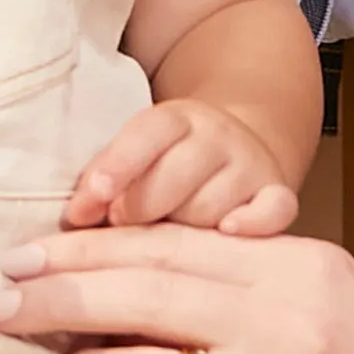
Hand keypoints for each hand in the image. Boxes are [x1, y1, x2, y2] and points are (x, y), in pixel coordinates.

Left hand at [67, 98, 299, 236]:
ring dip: (184, 229)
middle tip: (122, 226)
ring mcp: (250, 164)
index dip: (116, 166)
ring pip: (211, 206)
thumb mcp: (133, 160)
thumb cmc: (164, 169)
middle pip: (176, 177)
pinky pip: (274, 209)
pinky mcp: (278, 193)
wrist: (234, 152)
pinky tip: (228, 231)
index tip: (90, 201)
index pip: (146, 134)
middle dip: (141, 209)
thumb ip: (104, 183)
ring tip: (169, 234)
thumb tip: (75, 218)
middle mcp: (216, 136)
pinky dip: (253, 222)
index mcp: (173, 119)